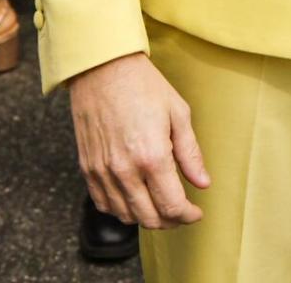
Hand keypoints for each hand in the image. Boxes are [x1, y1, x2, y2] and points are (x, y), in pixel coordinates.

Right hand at [69, 52, 209, 228]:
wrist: (103, 68)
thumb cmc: (143, 85)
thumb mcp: (178, 113)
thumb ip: (190, 153)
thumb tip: (203, 183)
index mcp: (152, 156)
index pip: (172, 206)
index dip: (187, 216)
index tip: (196, 213)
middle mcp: (125, 170)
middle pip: (149, 218)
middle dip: (171, 221)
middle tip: (182, 211)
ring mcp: (103, 172)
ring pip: (126, 216)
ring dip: (146, 217)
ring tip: (160, 205)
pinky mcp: (88, 169)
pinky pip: (104, 204)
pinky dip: (121, 210)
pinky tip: (134, 198)